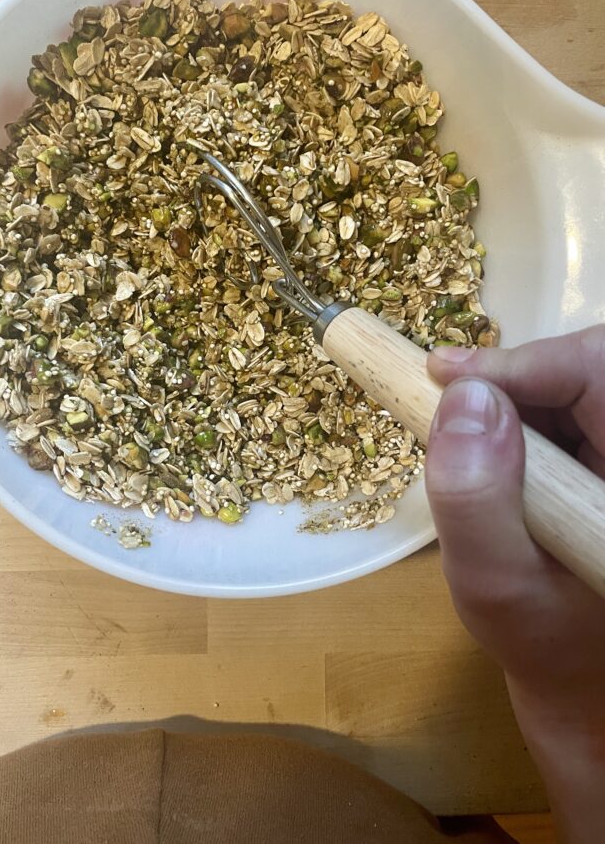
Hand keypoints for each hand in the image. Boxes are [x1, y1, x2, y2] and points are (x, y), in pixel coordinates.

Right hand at [425, 326, 604, 843]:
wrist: (582, 668)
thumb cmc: (541, 637)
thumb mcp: (495, 583)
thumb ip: (474, 499)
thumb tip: (462, 397)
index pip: (596, 369)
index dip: (521, 362)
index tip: (443, 375)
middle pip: (589, 365)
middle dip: (515, 377)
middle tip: (446, 403)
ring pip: (576, 379)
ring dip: (516, 396)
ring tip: (465, 437)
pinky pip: (571, 403)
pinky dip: (524, 413)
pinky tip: (495, 451)